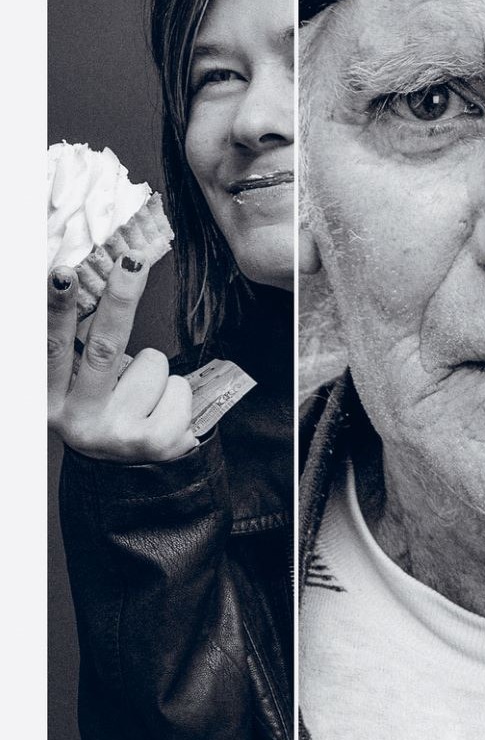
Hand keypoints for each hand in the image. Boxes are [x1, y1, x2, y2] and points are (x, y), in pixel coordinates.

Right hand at [48, 255, 194, 462]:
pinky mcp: (156, 441)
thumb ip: (78, 354)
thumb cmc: (104, 417)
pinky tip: (161, 413)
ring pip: (152, 362)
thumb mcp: (77, 392)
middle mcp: (77, 421)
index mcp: (50, 402)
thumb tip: (84, 286)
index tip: (63, 273)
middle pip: (102, 348)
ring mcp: (118, 433)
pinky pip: (179, 386)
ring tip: (141, 396)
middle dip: (120, 299)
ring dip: (155, 369)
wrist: (128, 477)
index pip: (50, 349)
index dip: (56, 310)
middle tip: (132, 261)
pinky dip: (177, 392)